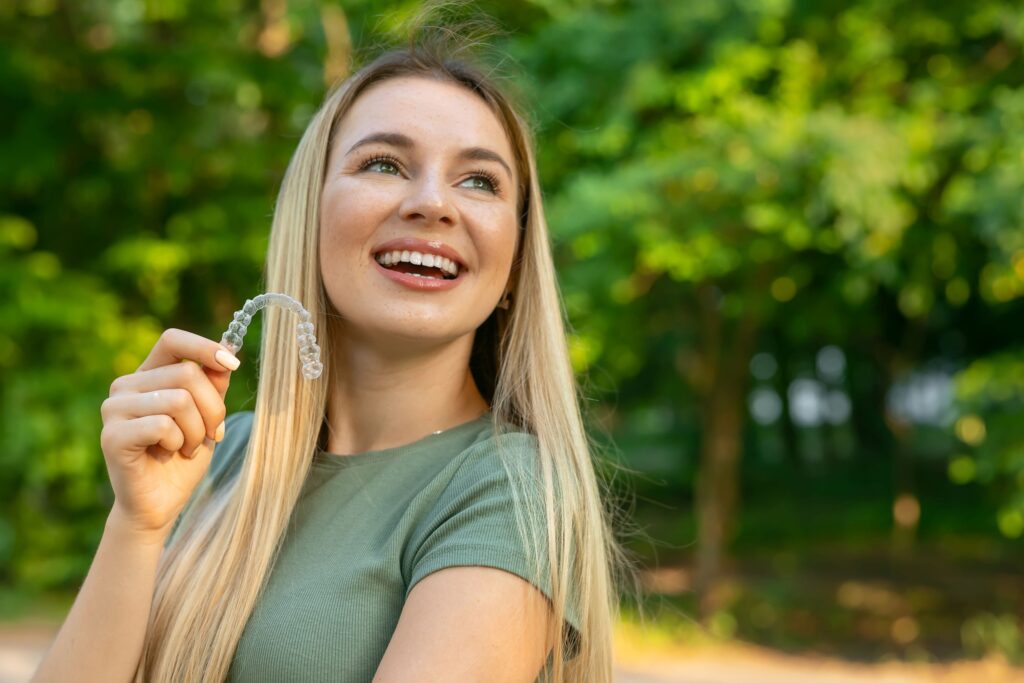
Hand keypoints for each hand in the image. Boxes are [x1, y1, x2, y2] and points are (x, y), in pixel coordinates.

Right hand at [99, 328, 239, 537]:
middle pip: (187, 373)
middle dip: (213, 408)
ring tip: (187, 447)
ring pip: (179, 399)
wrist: (160, 503)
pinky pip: (163, 425)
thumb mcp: (207, 415)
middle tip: (212, 434)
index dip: (205, 347)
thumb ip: (213, 385)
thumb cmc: (183, 456)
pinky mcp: (112, 435)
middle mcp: (125, 386)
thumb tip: (227, 353)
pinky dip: (179, 442)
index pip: (173, 340)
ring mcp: (114, 409)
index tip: (233, 365)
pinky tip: (170, 454)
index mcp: (147, 375)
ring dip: (197, 430)